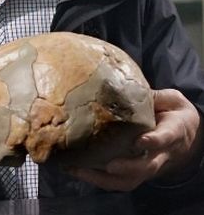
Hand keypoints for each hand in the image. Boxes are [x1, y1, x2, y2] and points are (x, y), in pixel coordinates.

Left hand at [68, 89, 203, 190]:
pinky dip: (97, 178)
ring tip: (79, 170)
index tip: (141, 141)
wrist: (186, 135)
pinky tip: (76, 169)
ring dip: (104, 178)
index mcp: (172, 132)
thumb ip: (152, 95)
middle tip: (109, 166)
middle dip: (127, 167)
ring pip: (130, 179)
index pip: (165, 138)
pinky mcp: (135, 171)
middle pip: (146, 167)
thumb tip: (126, 83)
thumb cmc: (173, 112)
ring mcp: (147, 165)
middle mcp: (160, 154)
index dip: (153, 141)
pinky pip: (118, 180)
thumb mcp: (170, 99)